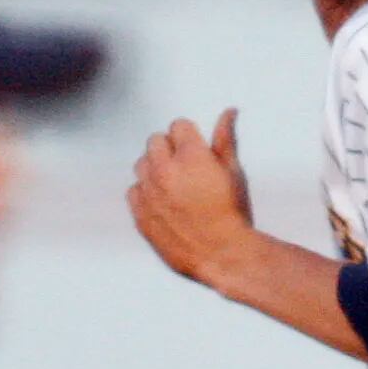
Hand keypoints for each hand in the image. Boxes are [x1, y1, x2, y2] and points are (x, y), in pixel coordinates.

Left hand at [126, 110, 256, 290]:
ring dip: (155, 169)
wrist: (223, 256)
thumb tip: (228, 112)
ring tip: (175, 185)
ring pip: (142, 164)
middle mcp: (165, 171)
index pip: (178, 125)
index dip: (190, 137)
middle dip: (170, 149)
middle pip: (156, 141)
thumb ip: (225, 139)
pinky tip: (164, 202)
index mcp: (191, 156)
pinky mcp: (141, 214)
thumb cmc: (232, 216)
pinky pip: (134, 190)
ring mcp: (150, 193)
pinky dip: (145, 192)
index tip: (197, 150)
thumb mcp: (234, 173)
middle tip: (187, 168)